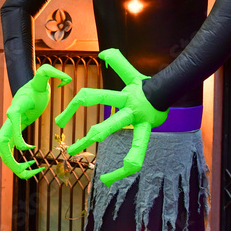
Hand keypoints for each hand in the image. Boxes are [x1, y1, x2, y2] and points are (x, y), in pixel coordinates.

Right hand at [0, 65, 71, 178]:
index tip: (29, 147)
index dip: (17, 136)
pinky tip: (32, 167)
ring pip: (3, 152)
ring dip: (13, 165)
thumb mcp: (42, 77)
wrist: (27, 90)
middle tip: (27, 167)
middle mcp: (9, 120)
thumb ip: (50, 72)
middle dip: (9, 157)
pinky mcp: (12, 136)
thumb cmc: (35, 86)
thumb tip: (67, 79)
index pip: (11, 121)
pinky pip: (9, 154)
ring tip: (32, 172)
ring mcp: (9, 129)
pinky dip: (18, 164)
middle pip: (0, 141)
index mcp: (16, 107)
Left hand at [55, 49, 166, 184]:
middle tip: (71, 150)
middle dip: (88, 138)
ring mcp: (140, 124)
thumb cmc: (145, 86)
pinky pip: (138, 155)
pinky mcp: (147, 133)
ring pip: (132, 146)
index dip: (75, 106)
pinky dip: (126, 167)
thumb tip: (103, 52)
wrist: (170, 92)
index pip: (93, 97)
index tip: (61, 120)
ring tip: (101, 177)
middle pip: (108, 125)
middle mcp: (130, 111)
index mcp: (122, 97)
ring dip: (120, 164)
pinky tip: (111, 179)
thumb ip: (118, 61)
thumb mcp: (131, 73)